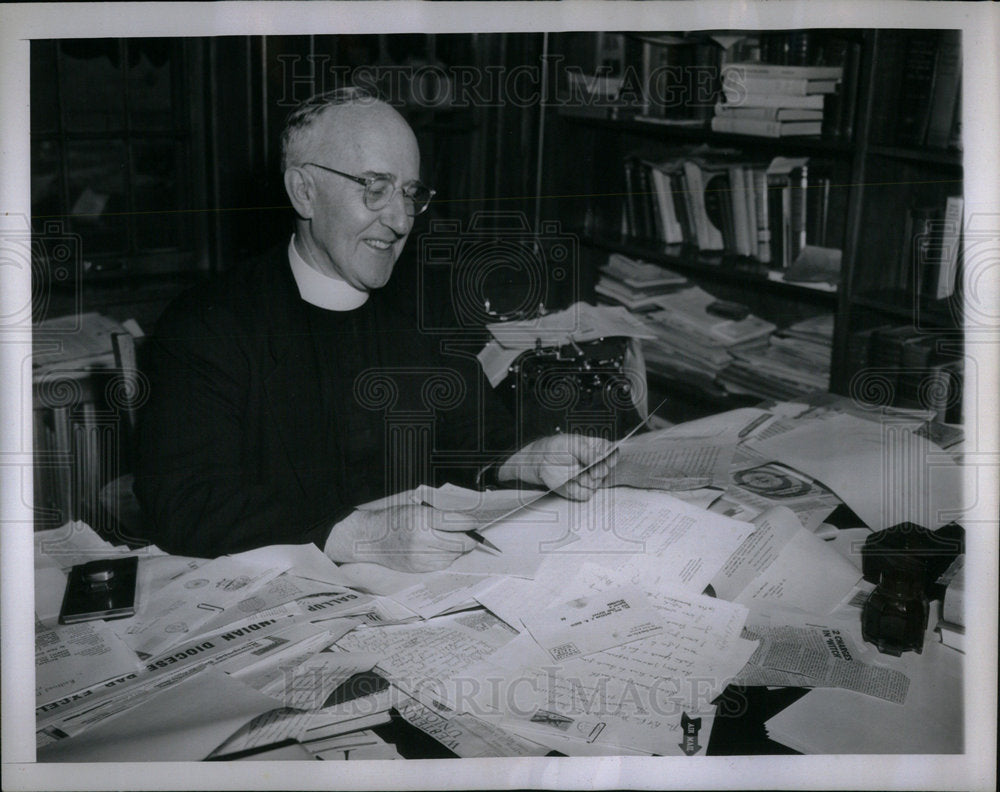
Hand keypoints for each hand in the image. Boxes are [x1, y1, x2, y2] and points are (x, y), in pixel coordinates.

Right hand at [324, 505, 479, 572]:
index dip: (470, 522)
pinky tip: (442, 550)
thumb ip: (439, 515)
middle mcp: (423, 538)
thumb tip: (464, 521)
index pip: (457, 521)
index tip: (474, 521)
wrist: (370, 538)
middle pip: (460, 542)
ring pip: (454, 554)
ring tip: (455, 540)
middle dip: (470, 538)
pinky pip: (443, 564)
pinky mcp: (418, 567)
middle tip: (472, 533)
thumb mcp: (416, 508)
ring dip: (459, 548)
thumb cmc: (394, 519)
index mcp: (423, 518)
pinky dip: (447, 557)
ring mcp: (421, 555)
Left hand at [497, 433, 618, 500]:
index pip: (612, 453)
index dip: (612, 458)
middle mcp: (596, 464)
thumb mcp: (570, 443)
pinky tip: (570, 483)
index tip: (607, 461)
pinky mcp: (581, 490)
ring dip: (586, 480)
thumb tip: (599, 459)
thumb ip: (586, 451)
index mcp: (597, 449)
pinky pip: (586, 494)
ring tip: (573, 473)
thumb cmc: (556, 448)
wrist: (541, 461)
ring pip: (597, 484)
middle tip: (591, 470)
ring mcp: (590, 478)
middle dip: (599, 471)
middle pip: (607, 470)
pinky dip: (578, 490)